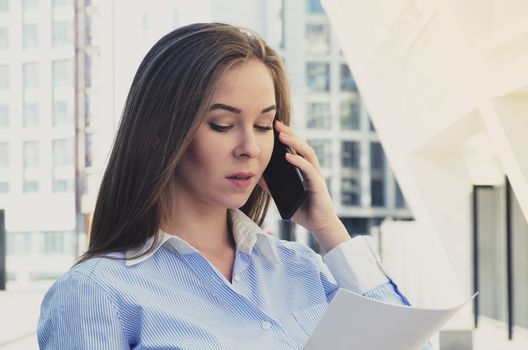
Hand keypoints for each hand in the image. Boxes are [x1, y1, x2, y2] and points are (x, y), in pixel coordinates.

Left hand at [259, 121, 349, 251]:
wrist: (319, 225)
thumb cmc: (303, 211)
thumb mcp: (283, 197)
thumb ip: (272, 186)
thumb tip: (256, 177)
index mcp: (304, 170)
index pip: (296, 148)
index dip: (287, 137)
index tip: (274, 127)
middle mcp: (312, 169)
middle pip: (302, 146)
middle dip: (290, 134)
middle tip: (277, 124)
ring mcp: (316, 176)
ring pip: (307, 154)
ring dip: (294, 143)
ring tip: (282, 136)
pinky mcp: (318, 185)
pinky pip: (308, 170)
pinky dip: (298, 162)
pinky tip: (288, 156)